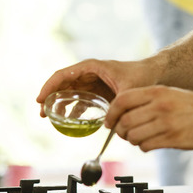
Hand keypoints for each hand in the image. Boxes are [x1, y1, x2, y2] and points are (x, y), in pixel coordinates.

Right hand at [36, 59, 154, 116]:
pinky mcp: (96, 92)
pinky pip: (79, 101)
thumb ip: (118, 105)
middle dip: (50, 99)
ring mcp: (91, 83)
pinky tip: (68, 122)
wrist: (152, 75)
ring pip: (68, 93)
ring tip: (52, 120)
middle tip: (43, 114)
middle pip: (62, 85)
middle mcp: (87, 74)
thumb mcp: (128, 90)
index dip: (49, 87)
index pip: (63, 75)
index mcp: (91, 67)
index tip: (40, 100)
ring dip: (59, 106)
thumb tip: (107, 124)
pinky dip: (72, 110)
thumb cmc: (140, 77)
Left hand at [106, 86, 192, 151]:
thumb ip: (145, 101)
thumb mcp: (168, 93)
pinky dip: (144, 147)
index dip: (110, 114)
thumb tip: (121, 115)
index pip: (121, 101)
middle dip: (120, 131)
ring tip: (139, 138)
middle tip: (124, 134)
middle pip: (124, 121)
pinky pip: (146, 146)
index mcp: (156, 92)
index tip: (109, 122)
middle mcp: (160, 106)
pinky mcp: (172, 139)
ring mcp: (166, 123)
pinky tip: (150, 143)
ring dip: (132, 141)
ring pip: (133, 136)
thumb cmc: (192, 106)